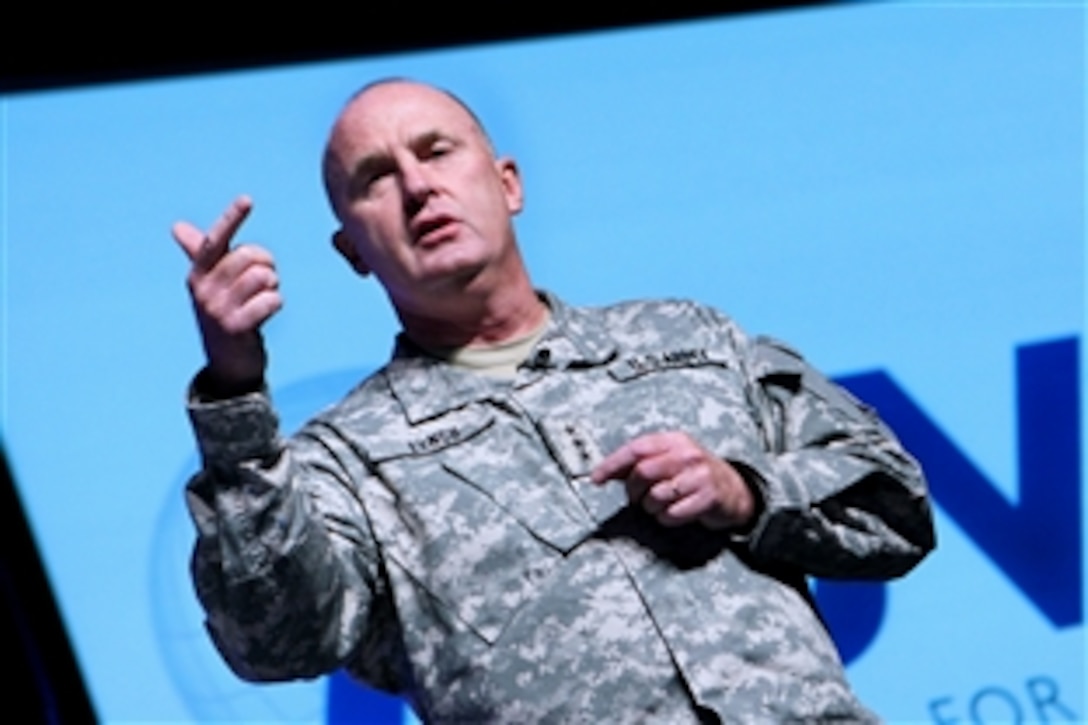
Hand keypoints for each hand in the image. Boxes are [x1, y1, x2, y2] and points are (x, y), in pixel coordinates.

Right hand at [173, 196, 281, 389]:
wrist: (229, 365)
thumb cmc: (225, 316)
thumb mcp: (210, 284)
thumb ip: (199, 254)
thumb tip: (177, 227)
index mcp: (198, 274)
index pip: (214, 240)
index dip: (231, 219)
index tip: (247, 199)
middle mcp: (203, 290)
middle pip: (251, 256)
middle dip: (268, 265)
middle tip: (265, 281)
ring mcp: (217, 310)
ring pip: (264, 277)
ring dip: (272, 287)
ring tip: (263, 299)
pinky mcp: (235, 328)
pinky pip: (270, 300)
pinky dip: (276, 303)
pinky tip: (267, 313)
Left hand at [590, 432, 757, 529]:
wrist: (735, 491)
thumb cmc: (695, 475)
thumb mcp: (670, 460)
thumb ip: (639, 464)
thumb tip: (606, 471)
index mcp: (674, 440)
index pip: (636, 449)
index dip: (612, 464)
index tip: (596, 478)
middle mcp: (687, 454)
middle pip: (643, 473)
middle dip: (633, 491)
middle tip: (636, 498)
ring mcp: (699, 476)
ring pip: (655, 496)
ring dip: (651, 507)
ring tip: (661, 505)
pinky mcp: (708, 498)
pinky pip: (672, 514)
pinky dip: (666, 519)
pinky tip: (674, 513)